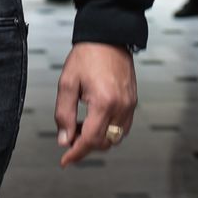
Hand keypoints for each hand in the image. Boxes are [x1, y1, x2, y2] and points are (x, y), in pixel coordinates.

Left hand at [54, 41, 136, 167]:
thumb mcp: (67, 83)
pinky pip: (122, 127)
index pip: (90, 140)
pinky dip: (108, 130)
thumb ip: (64, 114)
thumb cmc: (86, 56)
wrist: (108, 36)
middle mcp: (121, 107)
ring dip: (97, 138)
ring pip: (115, 138)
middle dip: (85, 145)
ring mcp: (130, 105)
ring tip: (80, 125)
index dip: (76, 153)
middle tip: (69, 135)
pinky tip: (94, 119)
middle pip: (104, 143)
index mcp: (104, 102)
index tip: (65, 160)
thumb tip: (64, 140)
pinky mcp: (133, 101)